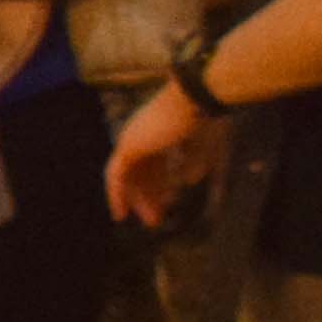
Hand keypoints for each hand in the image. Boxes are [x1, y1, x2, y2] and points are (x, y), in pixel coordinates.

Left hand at [108, 81, 222, 223]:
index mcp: (158, 132)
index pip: (154, 164)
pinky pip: (116, 176)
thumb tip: (189, 180)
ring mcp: (132, 139)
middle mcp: (142, 135)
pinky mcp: (128, 146)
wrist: (196, 99)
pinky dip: (117, 194)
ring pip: (129, 176)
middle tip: (156, 220)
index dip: (160, 185)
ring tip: (151, 221)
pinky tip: (121, 213)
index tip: (169, 203)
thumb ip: (194, 162)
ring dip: (138, 200)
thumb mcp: (204, 146)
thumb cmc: (205, 118)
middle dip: (149, 196)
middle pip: (141, 172)